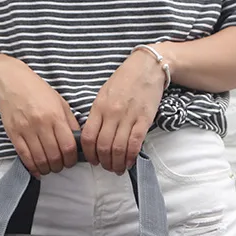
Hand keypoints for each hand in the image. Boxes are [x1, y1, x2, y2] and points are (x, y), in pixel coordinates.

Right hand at [0, 55, 79, 176]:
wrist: (12, 82)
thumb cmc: (38, 91)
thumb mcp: (60, 102)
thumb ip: (70, 122)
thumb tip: (78, 141)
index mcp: (55, 116)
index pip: (68, 146)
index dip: (71, 159)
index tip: (71, 161)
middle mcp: (41, 124)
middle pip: (54, 156)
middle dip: (59, 166)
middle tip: (60, 166)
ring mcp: (26, 130)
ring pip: (39, 159)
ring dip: (47, 168)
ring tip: (49, 168)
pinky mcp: (13, 134)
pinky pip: (24, 156)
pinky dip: (32, 167)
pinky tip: (37, 170)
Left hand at [81, 48, 165, 173]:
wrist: (147, 67)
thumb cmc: (124, 80)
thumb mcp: (104, 94)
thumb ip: (98, 114)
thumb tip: (93, 137)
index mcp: (99, 107)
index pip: (88, 137)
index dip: (89, 154)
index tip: (93, 160)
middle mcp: (112, 113)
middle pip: (103, 146)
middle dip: (103, 162)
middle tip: (106, 167)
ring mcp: (128, 117)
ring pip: (118, 148)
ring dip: (117, 163)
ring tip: (117, 168)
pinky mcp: (144, 119)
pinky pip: (135, 143)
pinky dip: (131, 157)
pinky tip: (129, 162)